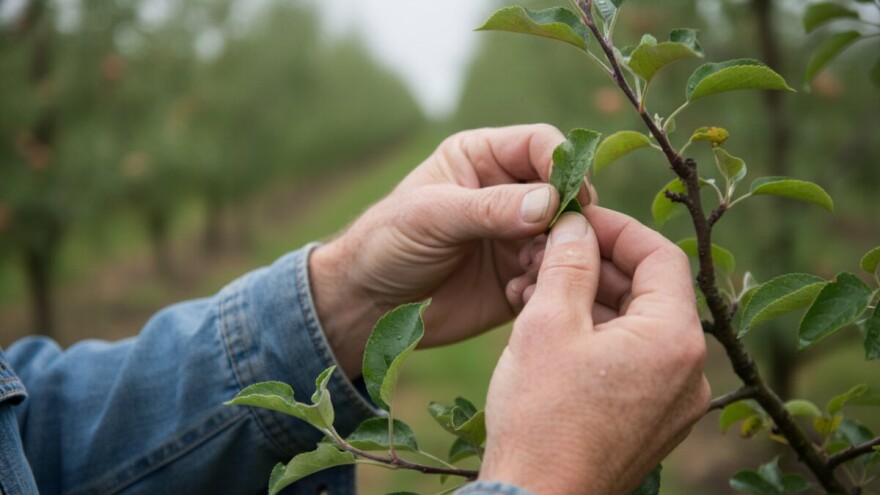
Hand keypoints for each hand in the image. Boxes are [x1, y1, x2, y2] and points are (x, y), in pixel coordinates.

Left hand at [309, 125, 592, 377]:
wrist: (368, 305)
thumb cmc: (386, 244)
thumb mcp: (431, 216)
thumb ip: (489, 208)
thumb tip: (551, 203)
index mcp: (483, 158)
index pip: (540, 145)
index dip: (562, 166)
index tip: (571, 197)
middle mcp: (508, 193)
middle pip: (565, 191)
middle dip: (570, 216)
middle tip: (563, 242)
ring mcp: (517, 236)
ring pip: (567, 236)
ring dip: (560, 254)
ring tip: (530, 272)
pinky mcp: (519, 277)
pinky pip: (554, 276)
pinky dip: (548, 284)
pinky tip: (519, 295)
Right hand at [479, 209, 710, 494]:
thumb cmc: (541, 417)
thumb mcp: (547, 323)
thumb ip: (567, 262)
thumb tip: (576, 224)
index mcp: (674, 339)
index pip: (660, 256)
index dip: (615, 228)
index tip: (575, 217)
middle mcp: (687, 371)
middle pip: (647, 291)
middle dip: (593, 265)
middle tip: (544, 253)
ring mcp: (671, 401)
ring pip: (633, 325)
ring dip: (587, 300)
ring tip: (531, 291)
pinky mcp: (649, 421)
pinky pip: (629, 360)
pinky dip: (594, 336)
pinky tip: (548, 328)